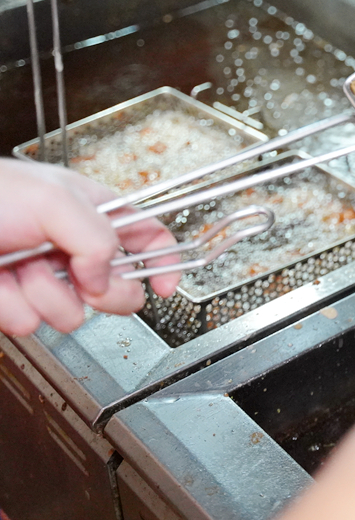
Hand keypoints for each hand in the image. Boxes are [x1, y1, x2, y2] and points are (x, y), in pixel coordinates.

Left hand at [0, 158, 179, 335]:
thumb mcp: (54, 199)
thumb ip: (99, 236)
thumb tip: (109, 275)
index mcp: (90, 210)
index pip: (146, 234)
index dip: (165, 259)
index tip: (168, 285)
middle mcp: (70, 246)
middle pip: (118, 285)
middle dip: (104, 289)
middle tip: (86, 280)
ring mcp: (41, 277)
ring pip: (73, 312)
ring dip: (46, 295)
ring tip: (20, 270)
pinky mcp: (13, 305)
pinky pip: (32, 324)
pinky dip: (14, 308)